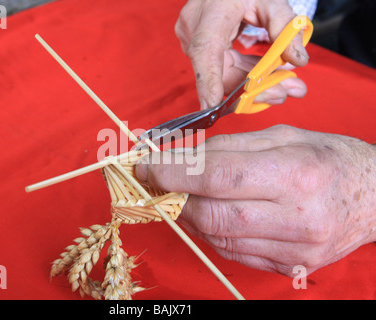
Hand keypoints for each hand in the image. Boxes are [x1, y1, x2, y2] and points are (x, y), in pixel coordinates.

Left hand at [135, 125, 375, 275]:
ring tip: (187, 195)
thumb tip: (180, 158)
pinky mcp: (290, 266)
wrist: (373, 198)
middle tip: (159, 182)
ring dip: (191, 215)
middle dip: (175, 198)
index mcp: (295, 173)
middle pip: (212, 214)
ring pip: (218, 237)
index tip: (147, 167)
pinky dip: (213, 232)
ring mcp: (293, 249)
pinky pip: (233, 252)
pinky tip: (214, 213)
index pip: (218, 176)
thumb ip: (228, 148)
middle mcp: (296, 218)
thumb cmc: (329, 159)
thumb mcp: (283, 136)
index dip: (173, 172)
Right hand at [175, 0, 309, 108]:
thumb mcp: (271, 0)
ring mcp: (193, 40)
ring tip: (285, 87)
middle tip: (284, 93)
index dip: (208, 80)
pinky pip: (223, 69)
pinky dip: (246, 75)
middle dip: (252, 88)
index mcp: (210, 13)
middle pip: (218, 71)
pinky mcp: (201, 47)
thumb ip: (285, 28)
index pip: (205, 50)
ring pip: (221, 74)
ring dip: (253, 85)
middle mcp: (194, 30)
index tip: (213, 105)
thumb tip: (298, 61)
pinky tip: (269, 78)